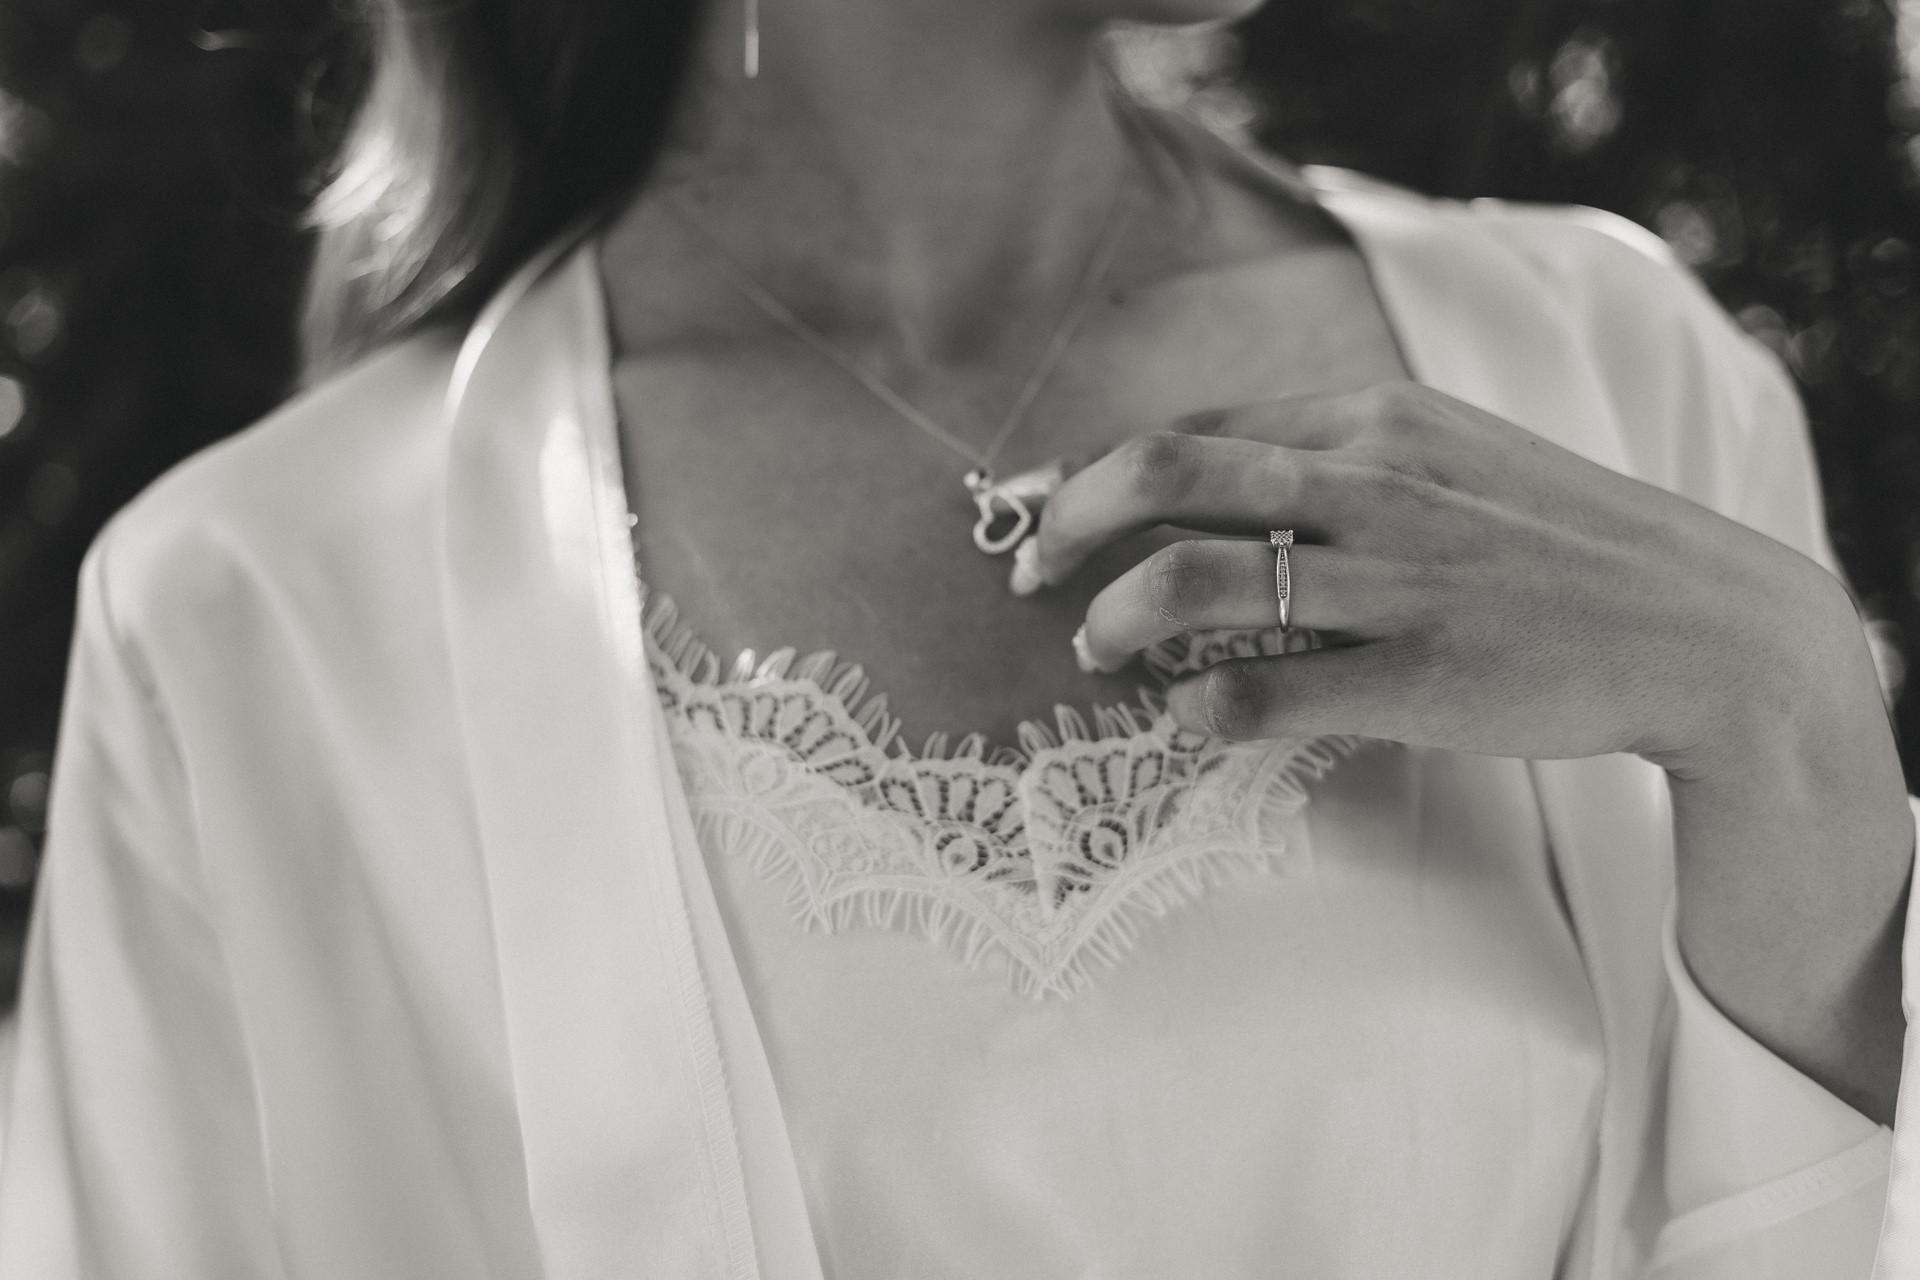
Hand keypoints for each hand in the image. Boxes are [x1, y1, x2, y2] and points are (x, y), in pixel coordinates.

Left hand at [1030, 381, 1855, 776]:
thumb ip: (1337, 463)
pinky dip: (1198, 704)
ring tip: (1094, 650)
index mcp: (1375, 420)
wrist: (1696, 625)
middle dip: (1066, 527)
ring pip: (1195, 582)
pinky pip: (1263, 693)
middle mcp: (1373, 482)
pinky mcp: (1418, 677)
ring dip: (1114, 618)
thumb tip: (1210, 490)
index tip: (1038, 513)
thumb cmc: (1553, 548)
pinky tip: (1183, 713)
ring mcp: (1394, 579)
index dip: (1090, 474)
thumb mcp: (1449, 461)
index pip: (1190, 430)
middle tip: (1027, 579)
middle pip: (1163, 476)